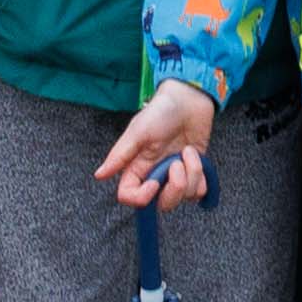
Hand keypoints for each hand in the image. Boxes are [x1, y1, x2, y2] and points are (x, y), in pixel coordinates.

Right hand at [98, 84, 218, 205]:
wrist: (189, 98)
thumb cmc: (160, 111)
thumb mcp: (138, 131)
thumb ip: (120, 155)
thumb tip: (99, 175)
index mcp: (136, 168)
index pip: (130, 197)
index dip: (142, 197)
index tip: (155, 182)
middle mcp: (155, 175)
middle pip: (162, 204)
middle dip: (175, 188)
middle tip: (177, 163)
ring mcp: (175, 175)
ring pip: (184, 197)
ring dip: (191, 174)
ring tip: (188, 151)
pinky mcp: (194, 171)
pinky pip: (200, 191)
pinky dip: (202, 176)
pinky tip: (197, 158)